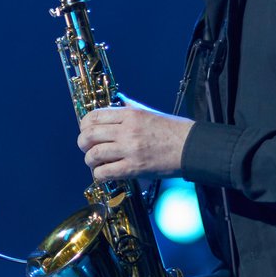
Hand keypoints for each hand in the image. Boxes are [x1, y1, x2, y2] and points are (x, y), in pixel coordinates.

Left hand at [77, 98, 193, 181]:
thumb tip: (118, 101)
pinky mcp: (135, 168)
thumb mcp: (150, 112)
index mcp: (130, 114)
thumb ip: (131, 107)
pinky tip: (103, 174)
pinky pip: (106, 172)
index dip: (84, 125)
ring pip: (94, 154)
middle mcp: (127, 130)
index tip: (85, 131)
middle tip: (86, 148)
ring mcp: (130, 149)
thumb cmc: (174, 130)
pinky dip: (99, 175)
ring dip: (90, 160)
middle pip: (89, 135)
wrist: (192, 147)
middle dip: (83, 143)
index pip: (94, 116)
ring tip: (94, 163)